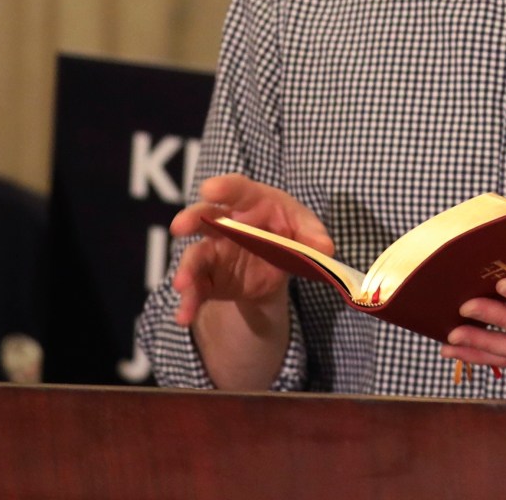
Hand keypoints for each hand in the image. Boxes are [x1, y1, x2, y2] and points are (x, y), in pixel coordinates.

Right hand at [167, 175, 331, 329]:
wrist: (277, 263)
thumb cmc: (290, 232)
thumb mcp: (306, 231)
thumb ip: (314, 237)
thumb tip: (326, 249)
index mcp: (251, 203)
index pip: (238, 190)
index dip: (225, 188)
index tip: (210, 189)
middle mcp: (226, 224)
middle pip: (204, 217)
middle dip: (191, 219)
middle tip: (179, 226)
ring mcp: (214, 251)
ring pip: (196, 257)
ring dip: (187, 270)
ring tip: (182, 285)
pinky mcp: (209, 279)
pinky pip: (197, 289)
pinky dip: (189, 303)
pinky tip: (184, 317)